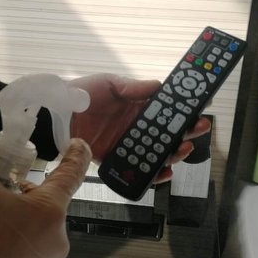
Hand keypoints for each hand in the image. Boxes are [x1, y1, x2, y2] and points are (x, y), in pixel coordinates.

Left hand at [69, 73, 210, 182]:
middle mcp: (136, 127)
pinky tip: (165, 171)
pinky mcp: (118, 161)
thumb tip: (159, 85)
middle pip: (168, 132)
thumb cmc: (80, 94)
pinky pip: (141, 170)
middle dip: (187, 130)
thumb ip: (133, 87)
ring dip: (176, 151)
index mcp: (136, 106)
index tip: (200, 105)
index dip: (184, 109)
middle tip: (199, 126)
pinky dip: (155, 174)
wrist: (56, 116)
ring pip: (160, 152)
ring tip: (184, 147)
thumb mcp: (109, 83)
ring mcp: (129, 145)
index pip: (166, 109)